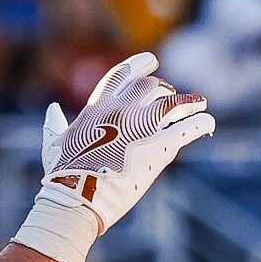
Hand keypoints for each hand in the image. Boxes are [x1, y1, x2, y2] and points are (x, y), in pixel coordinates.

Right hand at [11, 53, 214, 261]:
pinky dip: (201, 124)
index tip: (151, 61)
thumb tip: (52, 111)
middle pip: (151, 87)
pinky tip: (208, 123)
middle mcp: (121, 110)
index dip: (139, 65)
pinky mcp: (159, 149)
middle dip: (163, 89)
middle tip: (171, 95)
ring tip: (199, 103)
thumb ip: (55, 125)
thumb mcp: (54, 145)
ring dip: (189, 101)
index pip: (122, 74)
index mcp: (97, 107)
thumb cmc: (63, 176)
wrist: (77, 199)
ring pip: (174, 103)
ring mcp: (142, 127)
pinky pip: (187, 129)